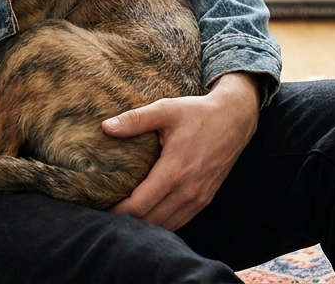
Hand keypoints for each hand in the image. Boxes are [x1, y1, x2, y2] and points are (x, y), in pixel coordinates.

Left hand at [102, 72, 260, 230]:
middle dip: (126, 222)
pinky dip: (161, 224)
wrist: (235, 119)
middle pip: (150, 221)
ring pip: (165, 226)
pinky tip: (146, 217)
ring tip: (121, 219)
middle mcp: (188, 191)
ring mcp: (199, 198)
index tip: (99, 210)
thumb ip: (135, 119)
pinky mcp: (205, 200)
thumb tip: (105, 127)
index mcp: (175, 170)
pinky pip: (179, 222)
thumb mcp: (166, 109)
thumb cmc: (198, 113)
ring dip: (143, 226)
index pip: (139, 205)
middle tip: (104, 216)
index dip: (117, 212)